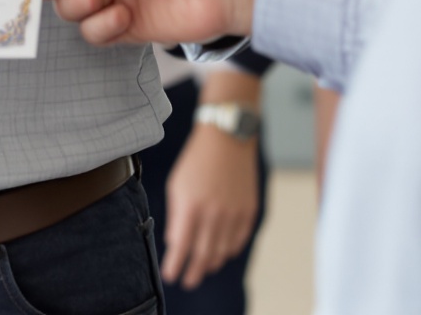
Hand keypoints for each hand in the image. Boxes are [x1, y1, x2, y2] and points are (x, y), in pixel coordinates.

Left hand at [161, 121, 259, 286]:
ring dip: (211, 263)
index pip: (182, 247)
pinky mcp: (249, 211)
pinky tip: (221, 251)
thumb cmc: (196, 162)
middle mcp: (214, 214)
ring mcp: (234, 213)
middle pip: (204, 255)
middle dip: (194, 272)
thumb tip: (177, 242)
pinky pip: (239, 240)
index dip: (176, 265)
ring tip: (203, 268)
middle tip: (188, 281)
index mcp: (192, 207)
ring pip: (222, 251)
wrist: (226, 140)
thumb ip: (177, 217)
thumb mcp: (176, 186)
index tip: (171, 276)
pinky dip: (229, 250)